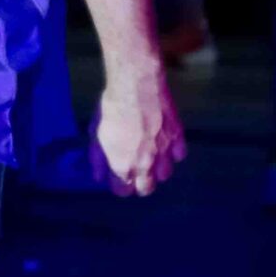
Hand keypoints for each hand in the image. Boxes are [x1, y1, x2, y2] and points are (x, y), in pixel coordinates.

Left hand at [88, 68, 185, 198]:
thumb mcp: (96, 134)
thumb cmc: (111, 109)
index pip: (124, 191)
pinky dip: (172, 154)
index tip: (118, 177)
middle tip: (135, 172)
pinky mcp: (177, 138)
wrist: (136, 85)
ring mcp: (164, 153)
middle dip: (139, 184)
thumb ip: (98, 159)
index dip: (120, 185)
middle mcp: (145, 165)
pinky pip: (179, 156)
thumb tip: (99, 177)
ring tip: (150, 158)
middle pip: (146, 189)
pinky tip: (164, 144)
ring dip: (157, 170)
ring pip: (165, 174)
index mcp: (123, 166)